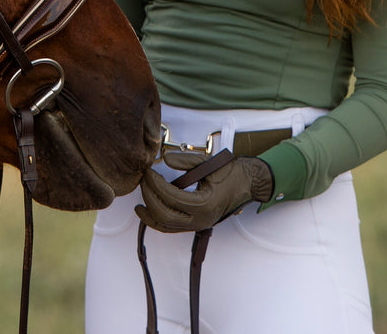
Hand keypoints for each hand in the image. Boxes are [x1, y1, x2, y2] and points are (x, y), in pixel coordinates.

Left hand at [135, 151, 274, 232]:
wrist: (247, 184)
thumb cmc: (231, 173)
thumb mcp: (208, 163)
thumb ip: (185, 161)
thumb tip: (165, 160)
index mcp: (204, 204)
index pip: (170, 197)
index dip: (155, 185)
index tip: (148, 172)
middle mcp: (201, 219)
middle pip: (164, 215)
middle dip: (149, 198)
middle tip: (142, 181)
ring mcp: (199, 224)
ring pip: (167, 226)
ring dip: (150, 215)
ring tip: (139, 203)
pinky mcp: (196, 224)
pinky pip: (173, 228)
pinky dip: (159, 221)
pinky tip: (150, 211)